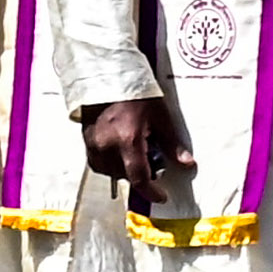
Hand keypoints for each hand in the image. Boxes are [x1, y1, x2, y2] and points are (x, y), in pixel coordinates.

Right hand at [79, 96, 192, 221]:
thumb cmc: (137, 93)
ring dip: (125, 169)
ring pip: (110, 171)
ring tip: (136, 150)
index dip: (151, 192)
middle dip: (141, 174)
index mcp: (128, 140)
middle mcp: (107, 146)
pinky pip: (99, 163)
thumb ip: (172, 143)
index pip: (139, 177)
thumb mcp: (160, 115)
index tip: (162, 196)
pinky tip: (120, 149)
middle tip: (152, 158)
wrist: (106, 75)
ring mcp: (93, 144)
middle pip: (125, 175)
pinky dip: (111, 162)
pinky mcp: (85, 140)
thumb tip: (187, 164)